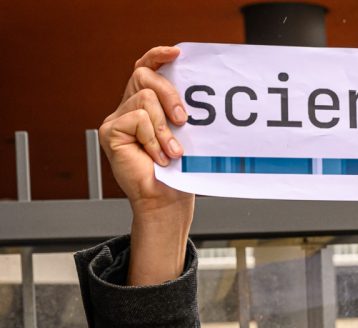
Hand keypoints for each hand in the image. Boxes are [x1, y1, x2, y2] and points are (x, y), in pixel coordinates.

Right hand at [99, 46, 194, 283]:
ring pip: (144, 101)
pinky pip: (137, 120)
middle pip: (144, 77)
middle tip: (184, 119)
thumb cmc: (181, 172)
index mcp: (148, 105)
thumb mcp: (189, 136)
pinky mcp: (110, 132)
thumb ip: (185, 113)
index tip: (177, 52)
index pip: (146, 69)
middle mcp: (130, 108)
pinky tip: (157, 157)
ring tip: (173, 152)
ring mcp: (118, 119)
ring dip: (164, 129)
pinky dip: (153, 139)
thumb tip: (205, 95)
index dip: (158, 56)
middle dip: (169, 94)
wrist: (167, 201)